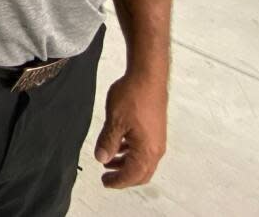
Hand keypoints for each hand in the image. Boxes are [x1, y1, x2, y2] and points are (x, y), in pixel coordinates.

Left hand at [94, 73, 167, 188]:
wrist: (148, 76)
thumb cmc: (133, 96)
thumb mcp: (114, 121)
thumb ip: (107, 142)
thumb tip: (101, 158)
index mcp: (147, 151)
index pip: (132, 175)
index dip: (117, 181)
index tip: (105, 182)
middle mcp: (156, 148)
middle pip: (141, 173)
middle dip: (123, 176)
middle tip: (108, 176)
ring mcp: (157, 139)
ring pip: (143, 161)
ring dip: (126, 164)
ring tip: (108, 159)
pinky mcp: (156, 129)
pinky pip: (144, 149)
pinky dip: (131, 152)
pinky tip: (119, 144)